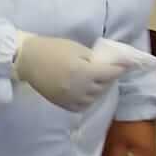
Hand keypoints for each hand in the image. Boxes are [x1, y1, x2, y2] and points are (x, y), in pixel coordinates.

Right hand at [14, 34, 129, 112]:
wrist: (28, 60)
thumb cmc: (52, 49)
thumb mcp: (76, 48)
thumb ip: (93, 59)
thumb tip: (106, 66)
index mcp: (84, 72)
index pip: (111, 73)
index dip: (121, 68)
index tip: (127, 65)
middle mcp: (80, 88)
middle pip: (104, 87)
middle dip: (109, 78)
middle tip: (109, 71)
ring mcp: (70, 98)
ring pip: (94, 98)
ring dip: (99, 90)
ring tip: (97, 82)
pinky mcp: (62, 103)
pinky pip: (81, 106)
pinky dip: (87, 100)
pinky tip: (86, 92)